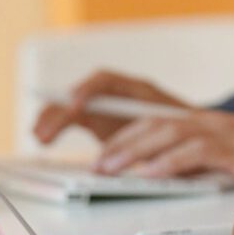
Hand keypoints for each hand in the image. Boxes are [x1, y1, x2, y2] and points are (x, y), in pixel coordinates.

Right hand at [32, 70, 191, 146]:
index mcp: (137, 90)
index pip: (105, 80)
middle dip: (61, 111)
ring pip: (72, 106)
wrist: (193, 134)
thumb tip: (150, 154)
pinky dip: (56, 126)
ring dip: (53, 119)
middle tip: (45, 132)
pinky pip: (72, 118)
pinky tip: (43, 138)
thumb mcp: (176, 131)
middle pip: (81, 95)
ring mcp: (106, 106)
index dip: (87, 90)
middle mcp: (116, 94)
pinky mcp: (98, 121)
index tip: (75, 105)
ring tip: (40, 136)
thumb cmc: (185, 130)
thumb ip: (160, 136)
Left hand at [95, 110, 233, 182]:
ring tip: (108, 168)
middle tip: (96, 163)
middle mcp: (210, 120)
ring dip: (132, 150)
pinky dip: (168, 162)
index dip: (125, 134)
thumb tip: (170, 180)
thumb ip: (203, 163)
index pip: (155, 118)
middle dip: (119, 142)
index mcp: (207, 121)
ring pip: (166, 132)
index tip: (104, 152)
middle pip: (152, 122)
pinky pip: (194, 152)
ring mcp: (222, 131)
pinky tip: (149, 174)